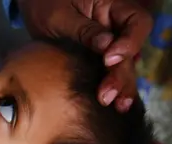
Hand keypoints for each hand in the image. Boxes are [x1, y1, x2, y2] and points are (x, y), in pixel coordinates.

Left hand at [18, 0, 152, 111]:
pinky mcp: (98, 58)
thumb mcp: (61, 16)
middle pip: (130, 51)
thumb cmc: (46, 4)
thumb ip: (84, 30)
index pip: (138, 22)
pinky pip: (109, 72)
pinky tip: (113, 105)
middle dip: (121, 74)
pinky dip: (111, 87)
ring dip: (121, 86)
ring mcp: (109, 43)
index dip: (130, 42)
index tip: (109, 58)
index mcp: (112, 7)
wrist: (33, 8)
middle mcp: (116, 26)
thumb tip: (107, 46)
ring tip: (118, 106)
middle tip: (107, 95)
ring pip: (123, 65)